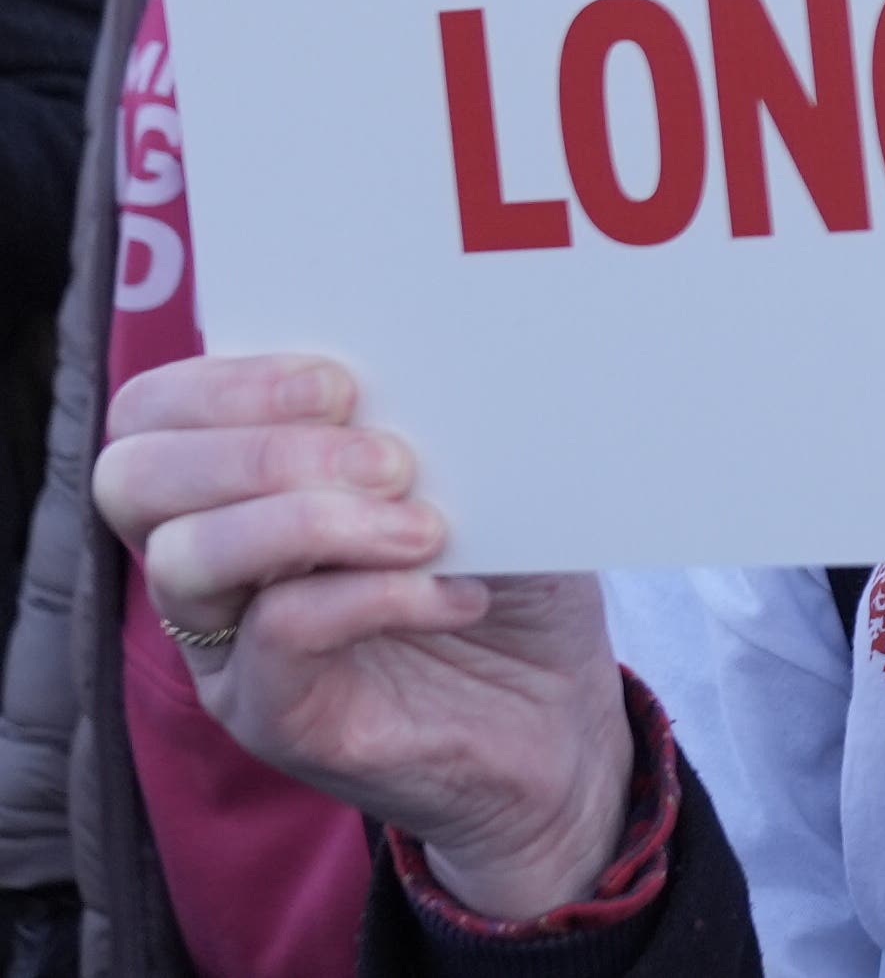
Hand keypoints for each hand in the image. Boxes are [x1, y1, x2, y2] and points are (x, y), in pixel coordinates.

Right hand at [93, 354, 629, 918]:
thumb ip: (428, 417)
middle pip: (136, 478)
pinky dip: (375, 595)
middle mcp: (210, 568)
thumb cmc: (512, 575)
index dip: (225, 382)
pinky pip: (279, 636)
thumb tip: (427, 355)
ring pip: (186, 558)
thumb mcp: (479, 476)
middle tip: (393, 459)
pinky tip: (456, 593)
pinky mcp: (277, 720)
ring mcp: (231, 650)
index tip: (345, 381)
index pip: (151, 414)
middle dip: (263, 448)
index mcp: (239, 487)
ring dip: (311, 519)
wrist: (557, 718)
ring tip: (425, 527)